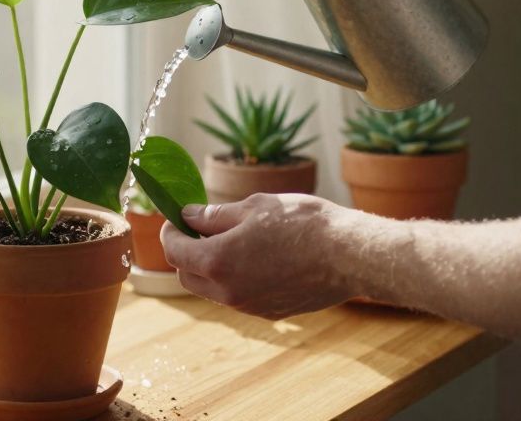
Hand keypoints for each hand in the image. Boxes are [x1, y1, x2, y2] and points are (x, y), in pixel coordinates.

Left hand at [159, 193, 360, 319]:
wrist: (349, 255)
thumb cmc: (304, 223)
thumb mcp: (255, 207)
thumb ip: (216, 216)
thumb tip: (190, 216)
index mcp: (218, 261)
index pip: (174, 251)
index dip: (171, 232)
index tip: (178, 218)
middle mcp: (229, 292)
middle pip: (188, 276)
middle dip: (187, 253)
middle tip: (200, 229)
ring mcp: (250, 306)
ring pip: (213, 290)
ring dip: (211, 268)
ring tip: (233, 240)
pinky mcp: (270, 312)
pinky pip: (239, 297)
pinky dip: (236, 279)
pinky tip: (257, 258)